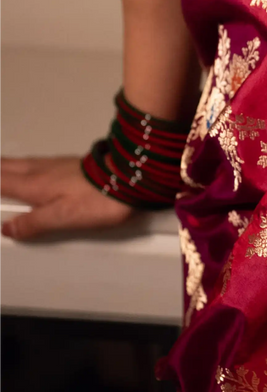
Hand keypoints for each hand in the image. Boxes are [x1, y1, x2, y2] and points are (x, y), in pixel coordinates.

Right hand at [0, 157, 134, 240]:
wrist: (129, 178)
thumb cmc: (98, 198)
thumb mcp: (62, 217)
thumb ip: (34, 223)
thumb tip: (8, 229)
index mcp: (32, 184)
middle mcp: (39, 170)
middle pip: (3, 166)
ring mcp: (54, 164)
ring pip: (19, 163)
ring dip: (4, 167)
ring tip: (0, 174)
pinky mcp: (69, 164)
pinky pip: (35, 163)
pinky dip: (22, 167)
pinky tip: (30, 172)